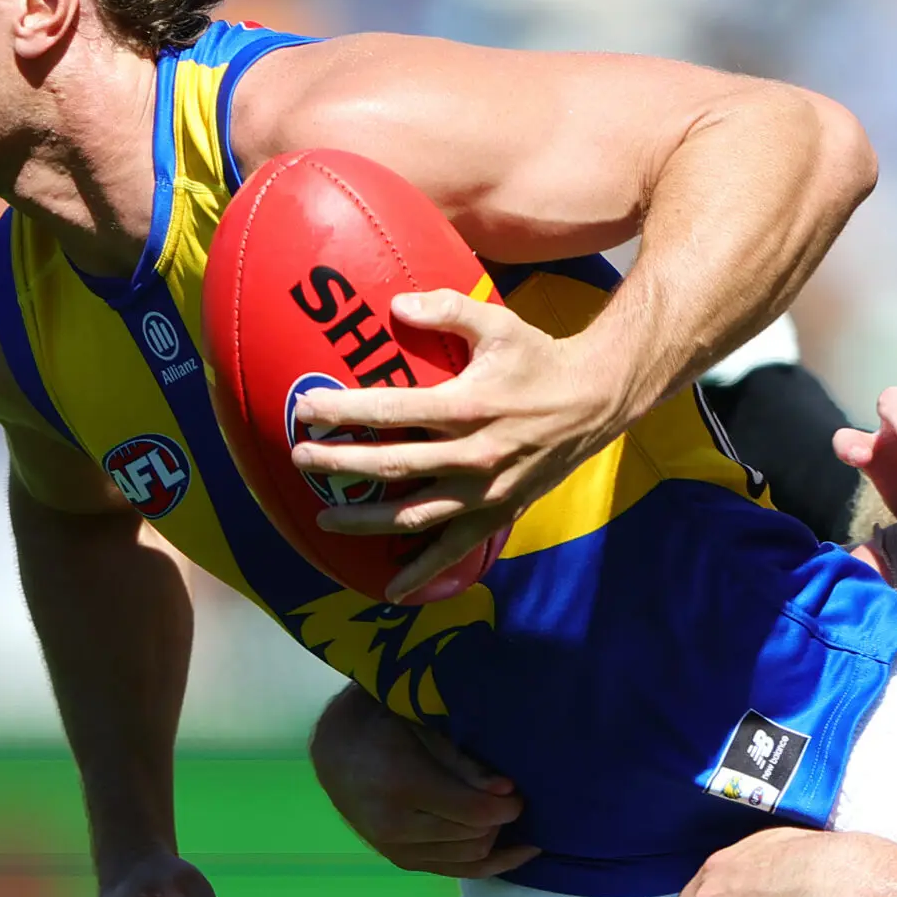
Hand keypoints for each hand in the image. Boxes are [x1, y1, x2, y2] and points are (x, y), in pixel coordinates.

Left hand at [291, 290, 625, 602]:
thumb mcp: (498, 324)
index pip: (392, 410)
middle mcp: (474, 454)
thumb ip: (446, 309)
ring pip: (414, 514)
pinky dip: (421, 572)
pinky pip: (454, 550)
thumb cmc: (539, 359)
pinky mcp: (499, 513)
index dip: (344, 410)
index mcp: (469, 405)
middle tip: (300, 458)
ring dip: (365, 520)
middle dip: (339, 464)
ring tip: (325, 517)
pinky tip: (389, 590)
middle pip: (392, 466)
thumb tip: (395, 306)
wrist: (595, 401)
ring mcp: (485, 490)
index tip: (305, 409)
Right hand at [308, 683, 537, 878]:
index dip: (506, 807)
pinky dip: (489, 863)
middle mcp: (394, 825)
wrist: (339, 751)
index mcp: (401, 785)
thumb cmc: (386, 727)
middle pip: (473, 837)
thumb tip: (507, 791)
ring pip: (468, 857)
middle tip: (513, 798)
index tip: (519, 793)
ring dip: (493, 838)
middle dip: (500, 820)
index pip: (472, 812)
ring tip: (504, 815)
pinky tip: (518, 853)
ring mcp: (395, 849)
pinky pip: (456, 871)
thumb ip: (465, 764)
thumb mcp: (425, 730)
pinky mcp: (401, 861)